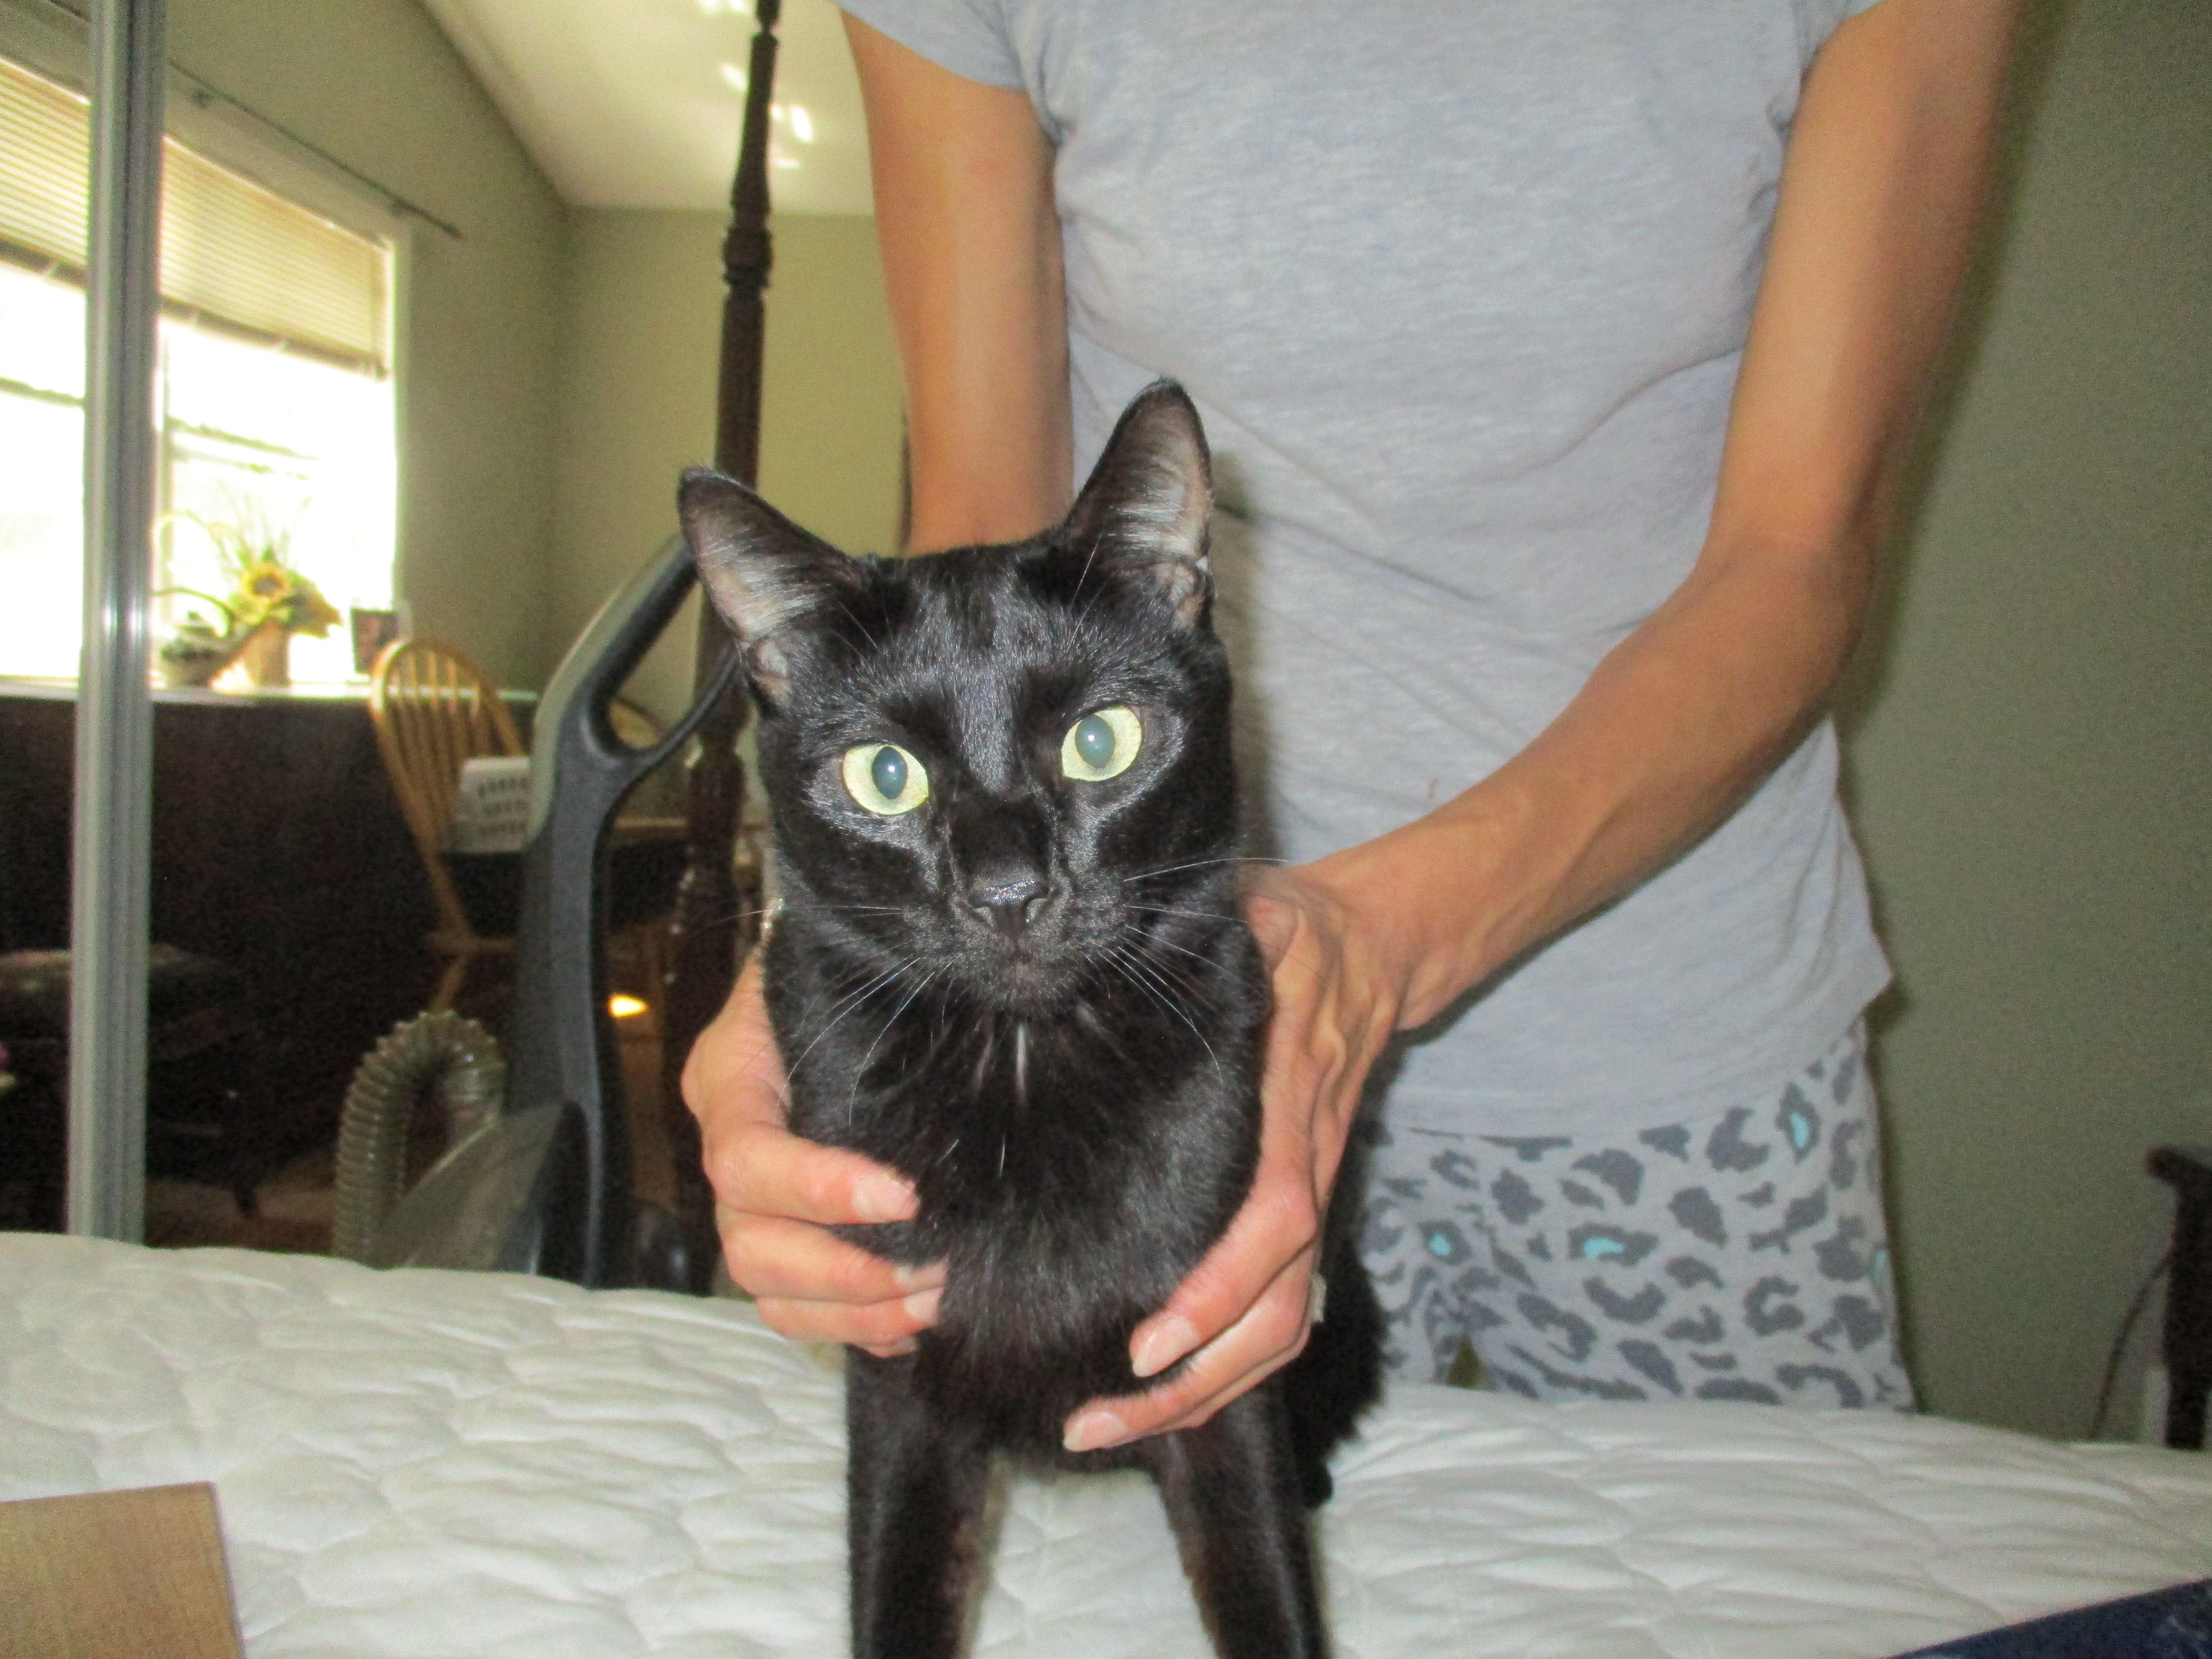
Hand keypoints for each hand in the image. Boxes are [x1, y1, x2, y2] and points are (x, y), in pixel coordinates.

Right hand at [681, 954, 945, 1355]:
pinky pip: (799, 1309)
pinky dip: (857, 1329)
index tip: (907, 1195)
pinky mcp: (788, 1239)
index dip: (819, 1190)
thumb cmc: (847, 968)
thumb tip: (953, 1029)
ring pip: (771, 1292)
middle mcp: (730, 1151)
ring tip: (936, 1300)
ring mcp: (752, 1204)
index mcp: (728, 1079)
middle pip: (749, 1246)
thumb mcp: (838, 971)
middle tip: (934, 1270)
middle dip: (844, 1273)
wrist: (844, 980)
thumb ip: (865, 1005)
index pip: (747, 1159)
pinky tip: (913, 1326)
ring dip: (857, 1312)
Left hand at [1061, 861, 1403, 1451]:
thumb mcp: (1261, 909)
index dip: (1218, 1284)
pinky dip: (1228, 1368)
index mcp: (1290, 1097)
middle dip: (1197, 1374)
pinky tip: (1163, 1397)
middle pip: (1276, 1302)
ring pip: (1282, 1322)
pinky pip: (1280, 1308)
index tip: (1150, 1338)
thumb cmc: (1298, 929)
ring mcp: (1309, 1191)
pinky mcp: (1300, 1209)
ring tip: (1111, 1427)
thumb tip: (1143, 927)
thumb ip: (1219, 921)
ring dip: (1206, 1390)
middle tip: (1097, 1414)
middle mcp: (1304, 1160)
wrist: (1378, 947)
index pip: (1270, 1214)